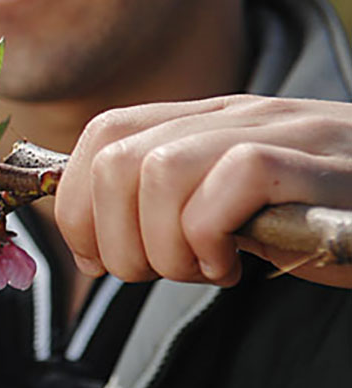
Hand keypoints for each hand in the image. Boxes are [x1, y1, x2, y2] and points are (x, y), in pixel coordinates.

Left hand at [54, 95, 351, 287]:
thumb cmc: (310, 214)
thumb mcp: (222, 204)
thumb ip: (162, 207)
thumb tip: (90, 241)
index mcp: (197, 122)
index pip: (101, 135)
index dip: (75, 202)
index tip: (94, 255)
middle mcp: (227, 117)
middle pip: (115, 159)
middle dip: (111, 236)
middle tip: (150, 270)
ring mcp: (273, 133)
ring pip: (160, 169)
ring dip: (161, 244)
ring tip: (198, 269)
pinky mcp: (312, 166)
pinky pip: (233, 178)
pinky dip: (211, 236)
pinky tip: (233, 266)